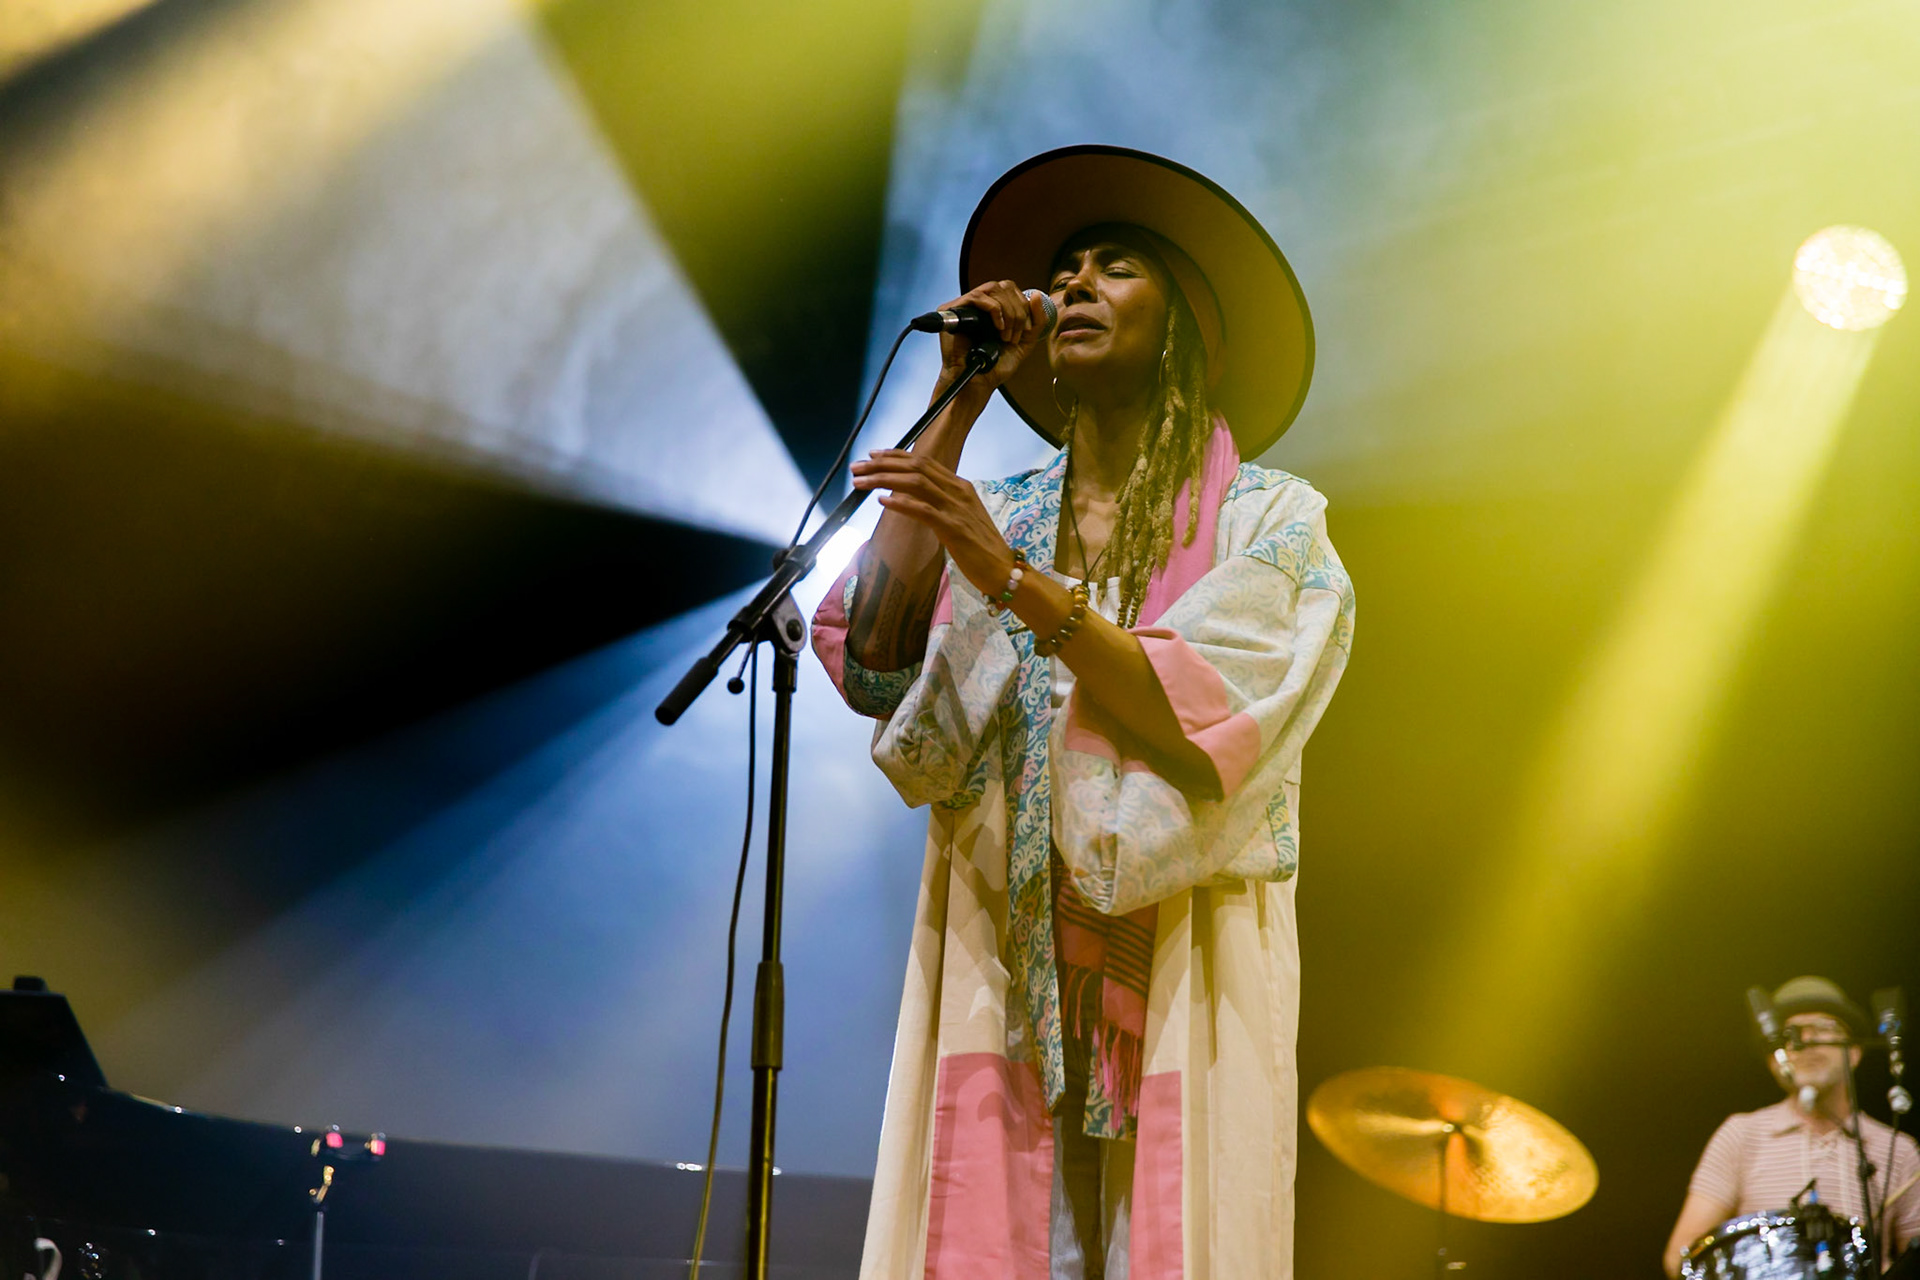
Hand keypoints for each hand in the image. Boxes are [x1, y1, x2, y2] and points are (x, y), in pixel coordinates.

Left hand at [849, 449, 1014, 593]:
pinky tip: (882, 501)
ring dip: (884, 479)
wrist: (1003, 569)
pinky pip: (923, 510)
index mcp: (959, 486)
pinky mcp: (954, 529)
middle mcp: (958, 491)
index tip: (873, 454)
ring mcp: (956, 509)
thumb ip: (939, 503)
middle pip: (916, 467)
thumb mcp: (959, 517)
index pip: (924, 461)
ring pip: (916, 483)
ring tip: (860, 482)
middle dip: (883, 464)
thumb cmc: (980, 547)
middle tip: (857, 466)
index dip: (896, 456)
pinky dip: (901, 503)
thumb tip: (909, 497)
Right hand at [934, 279, 1050, 396]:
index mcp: (994, 307)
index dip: (1023, 306)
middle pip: (1005, 286)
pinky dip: (993, 310)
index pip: (1012, 290)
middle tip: (1014, 336)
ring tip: (1005, 335)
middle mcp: (980, 303)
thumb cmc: (996, 365)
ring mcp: (966, 305)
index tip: (1024, 331)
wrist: (979, 381)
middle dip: (1017, 311)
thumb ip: (1036, 319)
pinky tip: (997, 328)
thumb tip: (1035, 294)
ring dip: (1007, 312)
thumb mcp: (1025, 341)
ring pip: (993, 288)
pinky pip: (977, 296)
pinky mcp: (953, 310)